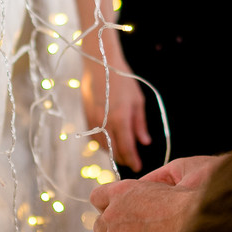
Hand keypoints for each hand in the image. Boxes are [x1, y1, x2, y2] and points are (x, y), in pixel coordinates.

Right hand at [81, 55, 150, 172]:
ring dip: (113, 152)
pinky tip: (109, 143)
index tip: (138, 167)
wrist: (100, 64)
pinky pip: (94, 137)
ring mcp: (93, 121)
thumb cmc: (123, 80)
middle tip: (132, 162)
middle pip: (114, 150)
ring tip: (122, 154)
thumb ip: (140, 124)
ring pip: (102, 146)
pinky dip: (102, 144)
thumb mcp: (137, 101)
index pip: (127, 148)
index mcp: (120, 118)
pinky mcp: (86, 117)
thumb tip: (145, 142)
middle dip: (123, 159)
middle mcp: (105, 123)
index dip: (133, 160)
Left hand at [90, 155, 219, 231]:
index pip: (97, 197)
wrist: (193, 225)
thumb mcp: (162, 184)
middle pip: (99, 226)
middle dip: (112, 229)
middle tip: (133, 230)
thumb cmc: (183, 202)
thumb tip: (134, 201)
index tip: (119, 210)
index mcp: (119, 192)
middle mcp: (111, 215)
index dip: (107, 204)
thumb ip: (140, 191)